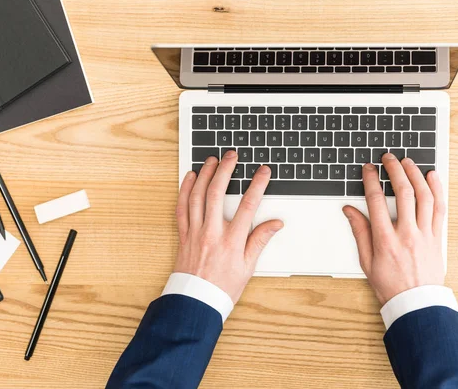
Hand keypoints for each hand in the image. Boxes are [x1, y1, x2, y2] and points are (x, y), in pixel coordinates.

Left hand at [174, 151, 282, 303]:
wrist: (195, 301)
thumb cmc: (222, 287)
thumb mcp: (248, 267)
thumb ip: (260, 241)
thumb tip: (275, 223)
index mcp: (231, 241)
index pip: (248, 205)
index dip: (257, 185)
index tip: (263, 171)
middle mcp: (211, 232)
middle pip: (217, 193)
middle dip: (225, 170)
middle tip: (231, 155)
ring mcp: (195, 232)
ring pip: (197, 196)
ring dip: (205, 175)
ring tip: (212, 160)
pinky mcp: (183, 235)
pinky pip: (182, 208)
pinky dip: (185, 190)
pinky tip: (190, 178)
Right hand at [343, 154, 445, 304]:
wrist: (415, 301)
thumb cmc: (390, 283)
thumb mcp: (366, 260)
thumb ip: (359, 231)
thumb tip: (350, 210)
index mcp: (385, 239)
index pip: (376, 201)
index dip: (371, 180)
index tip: (368, 169)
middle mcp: (407, 233)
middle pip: (403, 192)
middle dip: (394, 170)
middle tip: (388, 158)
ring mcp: (424, 234)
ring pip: (423, 196)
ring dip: (415, 175)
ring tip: (407, 162)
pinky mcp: (436, 236)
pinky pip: (439, 208)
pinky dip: (436, 189)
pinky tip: (431, 177)